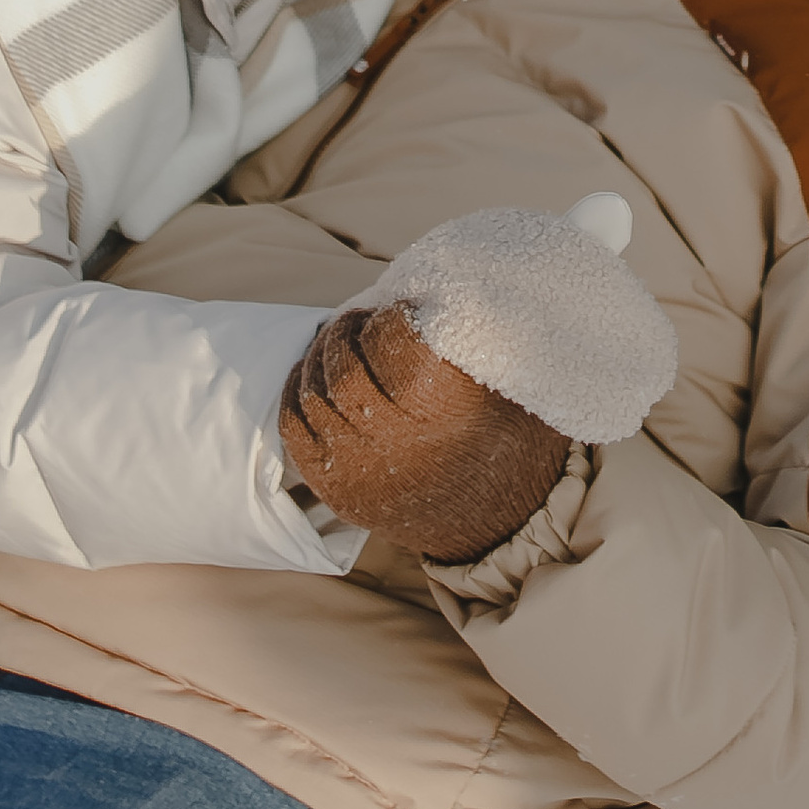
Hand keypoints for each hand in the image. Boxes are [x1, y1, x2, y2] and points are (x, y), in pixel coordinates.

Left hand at [278, 304, 569, 564]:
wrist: (502, 525)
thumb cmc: (511, 438)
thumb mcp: (514, 380)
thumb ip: (480, 334)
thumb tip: (449, 283)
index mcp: (441, 404)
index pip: (388, 338)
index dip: (390, 316)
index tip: (401, 310)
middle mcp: (395, 439)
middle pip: (343, 367)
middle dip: (347, 332)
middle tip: (361, 320)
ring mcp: (360, 468)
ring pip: (313, 394)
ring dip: (320, 358)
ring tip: (339, 343)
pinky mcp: (339, 488)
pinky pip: (293, 429)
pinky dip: (295, 392)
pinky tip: (312, 375)